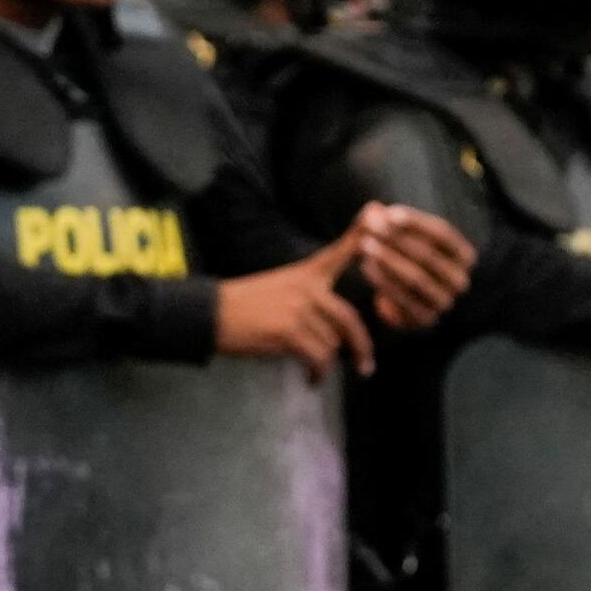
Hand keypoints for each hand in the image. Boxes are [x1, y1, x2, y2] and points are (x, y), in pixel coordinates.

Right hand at [215, 222, 382, 375]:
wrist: (213, 314)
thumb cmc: (247, 304)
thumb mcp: (282, 285)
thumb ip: (312, 296)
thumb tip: (339, 330)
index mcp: (306, 273)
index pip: (339, 252)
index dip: (359, 237)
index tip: (376, 211)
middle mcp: (307, 287)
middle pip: (349, 319)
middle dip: (361, 347)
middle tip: (366, 367)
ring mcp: (299, 309)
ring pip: (331, 343)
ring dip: (325, 362)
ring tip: (316, 371)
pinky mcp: (289, 331)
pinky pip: (317, 358)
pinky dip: (317, 373)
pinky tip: (312, 379)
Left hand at [347, 202, 474, 329]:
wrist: (402, 299)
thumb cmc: (404, 258)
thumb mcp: (400, 236)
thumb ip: (386, 221)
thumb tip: (373, 210)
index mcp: (464, 255)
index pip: (443, 233)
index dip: (416, 222)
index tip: (390, 213)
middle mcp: (460, 280)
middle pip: (429, 255)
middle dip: (398, 240)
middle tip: (372, 228)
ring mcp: (445, 302)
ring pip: (416, 277)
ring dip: (389, 259)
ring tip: (365, 245)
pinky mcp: (426, 318)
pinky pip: (405, 298)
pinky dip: (384, 282)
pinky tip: (366, 266)